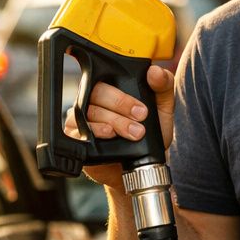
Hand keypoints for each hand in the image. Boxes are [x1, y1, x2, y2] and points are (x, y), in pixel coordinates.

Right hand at [66, 64, 175, 188]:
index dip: (123, 96)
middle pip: (96, 94)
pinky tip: (109, 136)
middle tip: (139, 122)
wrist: (141, 167)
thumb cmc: (149, 136)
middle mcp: (94, 100)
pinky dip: (94, 132)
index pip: (108, 79)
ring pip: (88, 112)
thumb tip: (156, 72)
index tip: (142, 110)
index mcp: (112, 89)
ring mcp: (83, 118)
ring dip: (112, 122)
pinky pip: (76, 130)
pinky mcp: (76, 136)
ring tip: (132, 134)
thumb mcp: (162, 110)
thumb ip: (163, 88)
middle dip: (120, 107)